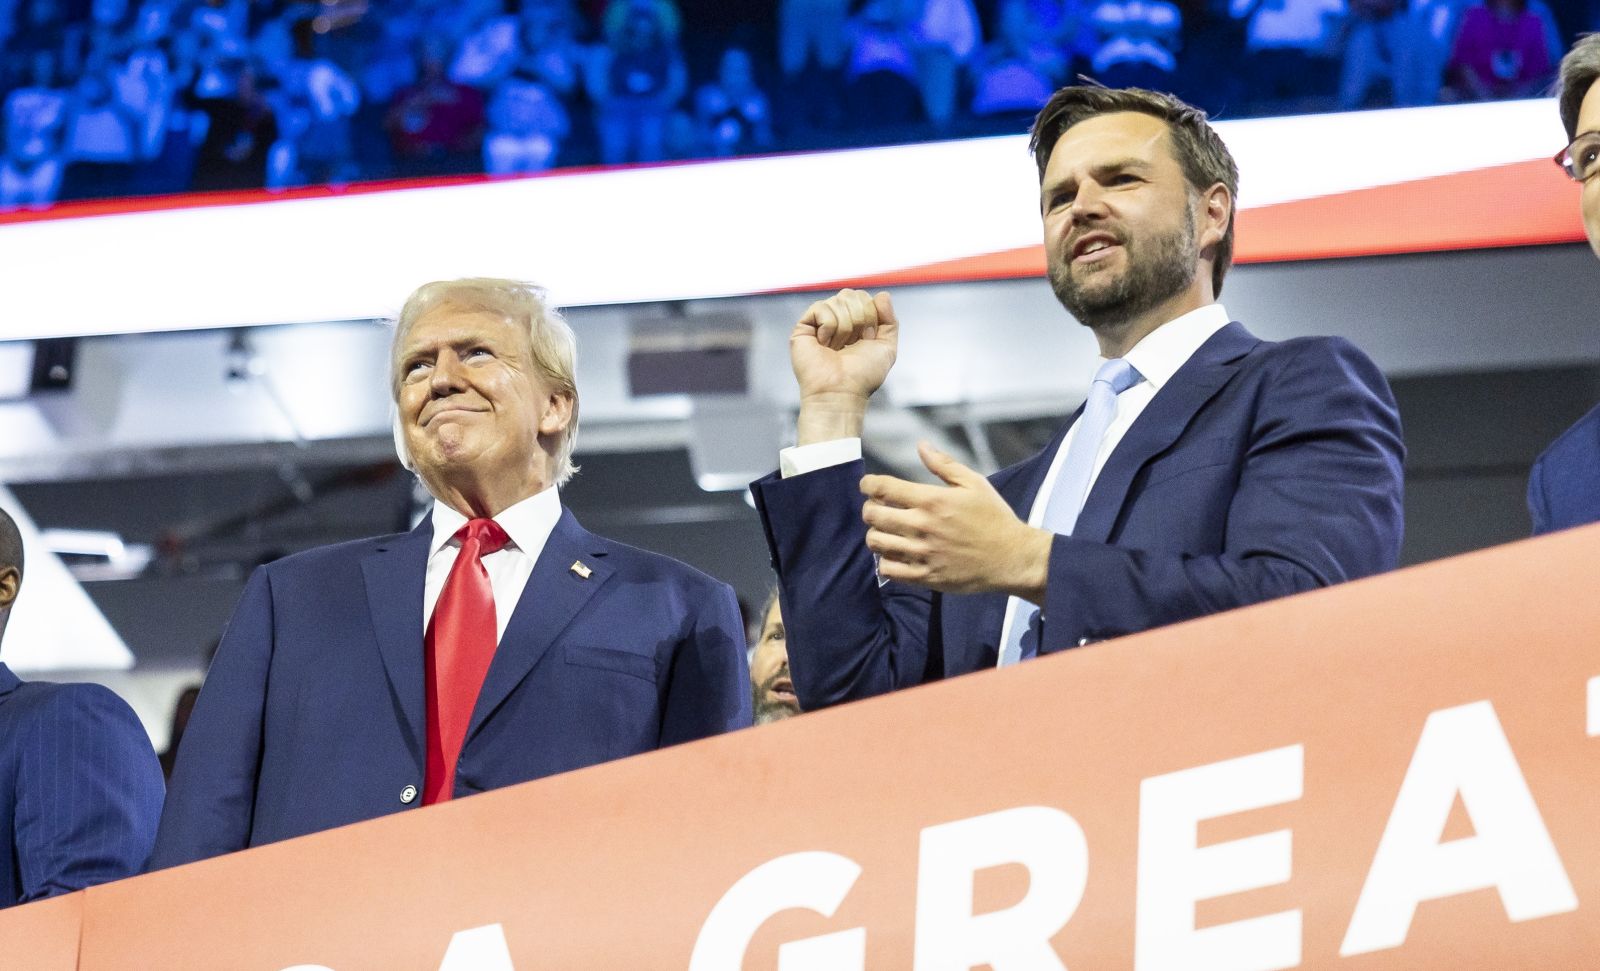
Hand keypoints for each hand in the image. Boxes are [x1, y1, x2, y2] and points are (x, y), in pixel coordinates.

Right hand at [791, 289, 898, 443]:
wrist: (841, 391)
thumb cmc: (862, 376)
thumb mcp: (886, 348)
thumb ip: (890, 320)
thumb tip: (882, 295)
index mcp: (855, 323)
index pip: (864, 298)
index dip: (871, 316)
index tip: (867, 339)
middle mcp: (837, 320)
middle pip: (851, 294)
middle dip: (859, 319)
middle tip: (852, 344)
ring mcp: (820, 323)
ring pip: (838, 301)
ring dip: (844, 328)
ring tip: (837, 348)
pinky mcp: (804, 327)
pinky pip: (821, 308)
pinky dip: (829, 328)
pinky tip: (824, 344)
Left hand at [861, 442, 1052, 600]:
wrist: (1012, 557)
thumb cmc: (993, 517)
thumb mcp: (974, 483)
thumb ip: (944, 465)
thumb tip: (921, 445)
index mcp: (932, 500)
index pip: (883, 488)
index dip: (868, 484)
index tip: (868, 485)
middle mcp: (923, 526)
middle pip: (873, 515)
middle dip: (869, 508)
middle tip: (877, 508)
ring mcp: (923, 553)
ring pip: (877, 542)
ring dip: (875, 534)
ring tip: (885, 531)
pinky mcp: (926, 576)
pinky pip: (889, 570)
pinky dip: (885, 561)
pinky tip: (894, 554)